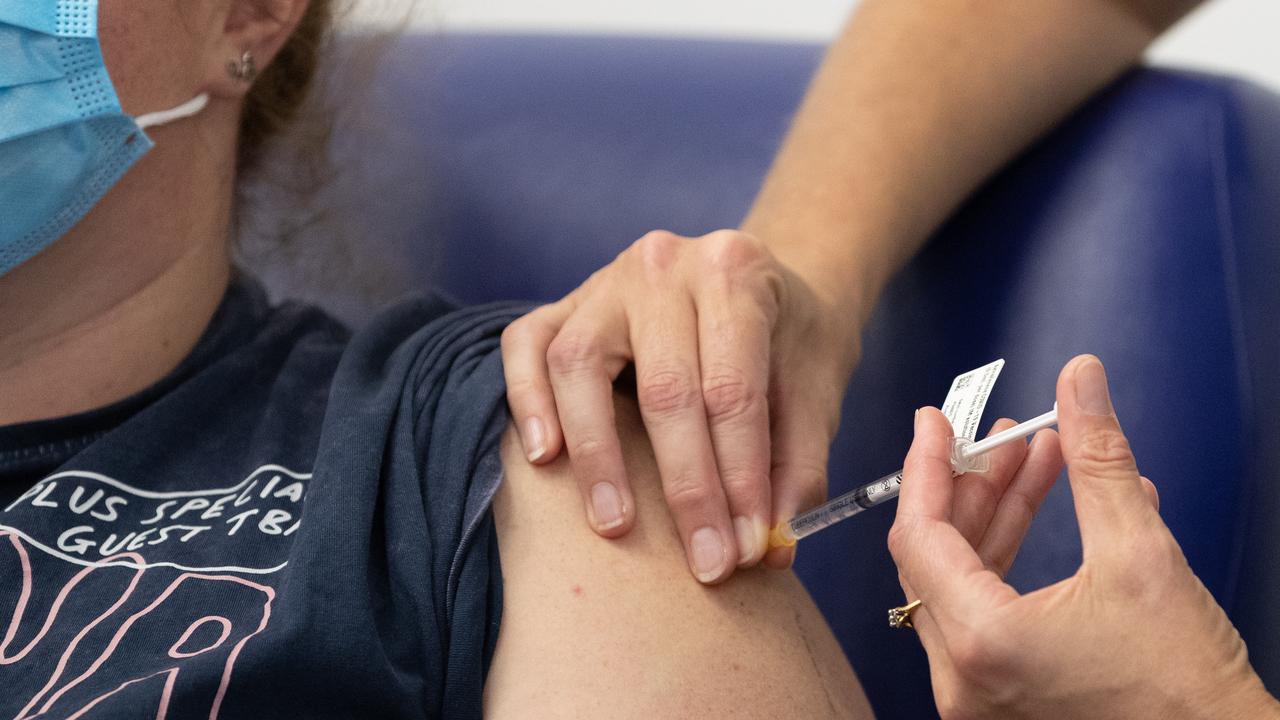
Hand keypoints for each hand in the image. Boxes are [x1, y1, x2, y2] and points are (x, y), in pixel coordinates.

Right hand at [501, 229, 860, 583]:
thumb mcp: (815, 391)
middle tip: (703, 562)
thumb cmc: (787, 340)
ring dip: (597, 454)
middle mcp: (664, 265)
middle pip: (664, 387)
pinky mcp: (563, 303)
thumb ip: (797, 466)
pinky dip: (527, 399)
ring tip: (615, 524)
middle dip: (687, 487)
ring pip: (579, 364)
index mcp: (735, 271)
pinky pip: (526, 344)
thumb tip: (771, 548)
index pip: (732, 389)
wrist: (758, 282)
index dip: (740, 477)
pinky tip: (544, 456)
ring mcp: (605, 281)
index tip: (747, 548)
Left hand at [888, 355, 1278, 718]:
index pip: (919, 535)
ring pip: (958, 582)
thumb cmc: (1185, 681)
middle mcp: (962, 676)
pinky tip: (1047, 508)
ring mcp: (975, 693)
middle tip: (1008, 436)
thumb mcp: (1141, 553)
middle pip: (933, 556)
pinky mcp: (996, 698)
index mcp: (982, 640)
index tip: (936, 421)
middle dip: (972, 485)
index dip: (927, 468)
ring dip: (994, 517)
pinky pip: (980, 613)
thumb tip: (1079, 379)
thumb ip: (1098, 459)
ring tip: (1039, 461)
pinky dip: (1004, 561)